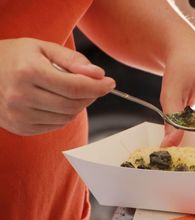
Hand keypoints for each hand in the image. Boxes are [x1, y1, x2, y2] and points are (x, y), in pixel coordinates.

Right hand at [0, 38, 114, 134]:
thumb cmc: (16, 56)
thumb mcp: (43, 48)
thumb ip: (73, 60)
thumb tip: (98, 74)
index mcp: (29, 72)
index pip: (76, 86)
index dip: (98, 86)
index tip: (110, 83)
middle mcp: (21, 97)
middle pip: (73, 104)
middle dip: (91, 95)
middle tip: (95, 85)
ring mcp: (19, 115)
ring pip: (67, 118)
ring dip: (79, 106)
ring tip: (73, 91)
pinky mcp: (20, 128)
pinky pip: (55, 125)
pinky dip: (65, 115)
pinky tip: (59, 102)